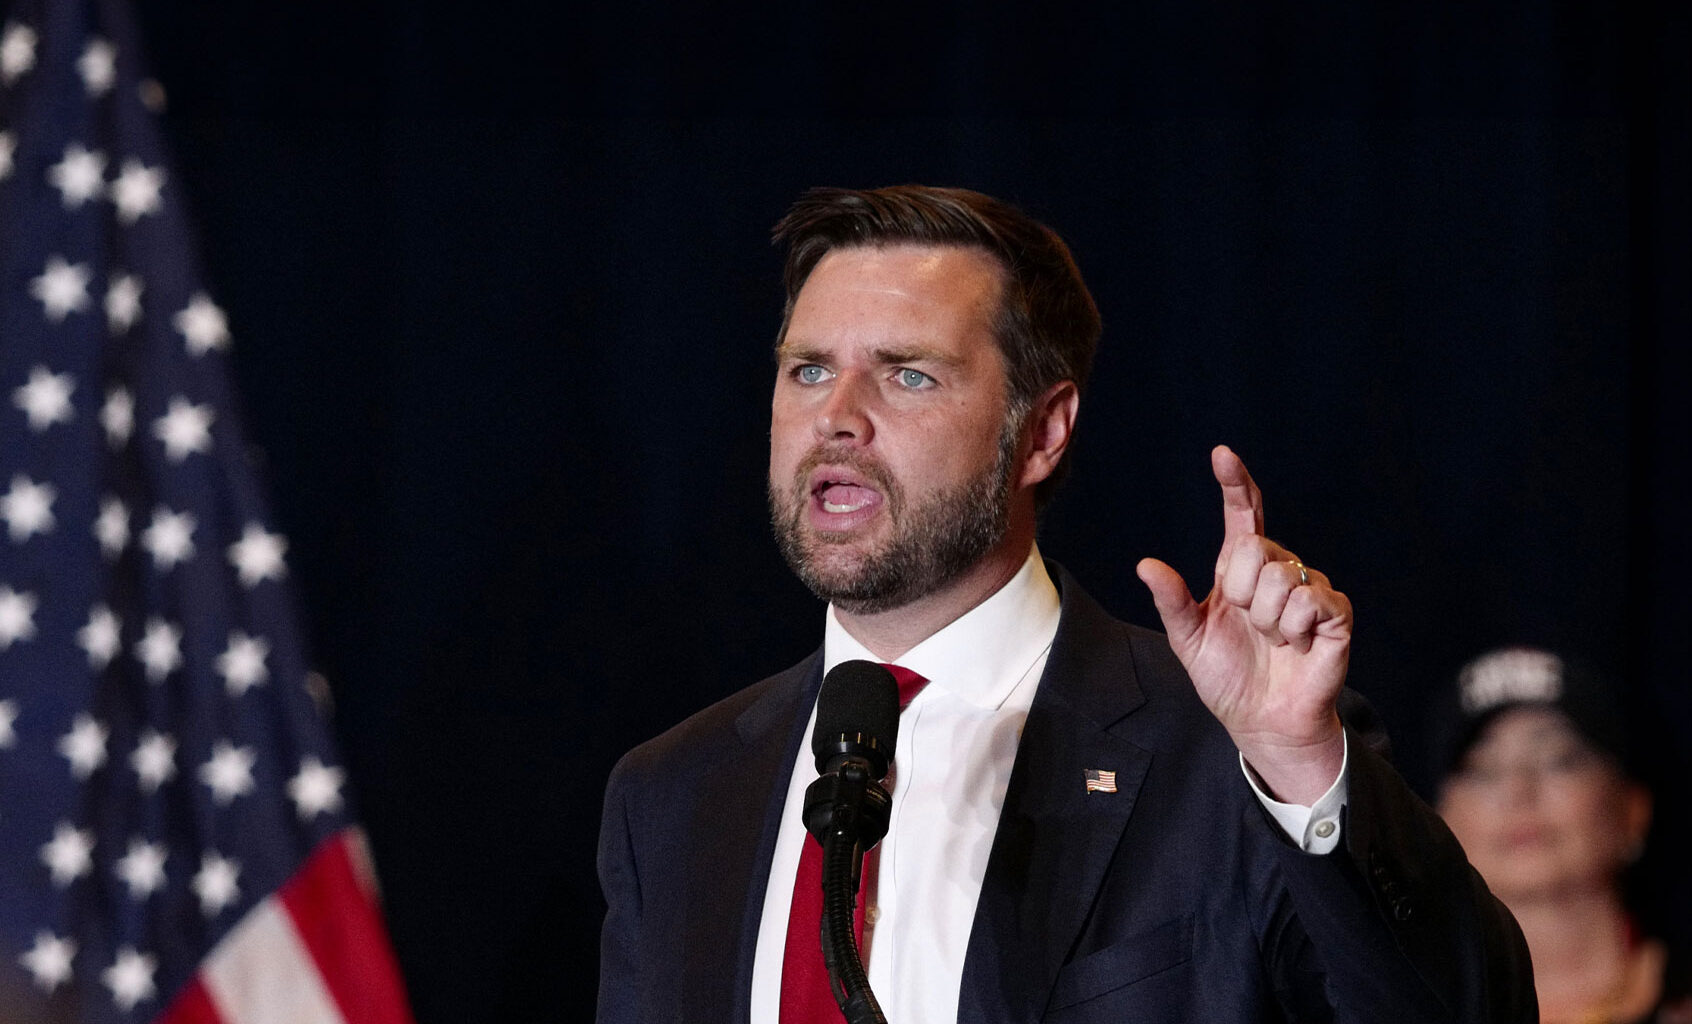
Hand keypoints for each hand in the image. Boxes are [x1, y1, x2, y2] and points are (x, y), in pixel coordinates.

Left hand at [1135, 445, 1350, 804]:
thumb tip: (1145, 565)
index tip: (1222, 455)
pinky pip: (1310, 600)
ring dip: (1267, 617)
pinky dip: (1294, 628)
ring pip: (1282, 575)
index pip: (1243, 515)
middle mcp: (1277, 570)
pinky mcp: (1334, 613)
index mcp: (1239, 570)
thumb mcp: (1188, 639)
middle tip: (1246, 623)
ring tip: (1272, 640)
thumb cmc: (1226, 677)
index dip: (1234, 484)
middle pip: (1255, 546)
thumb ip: (1171, 601)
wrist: (1260, 721)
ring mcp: (1309, 588)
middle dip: (1241, 590)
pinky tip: (1295, 645)